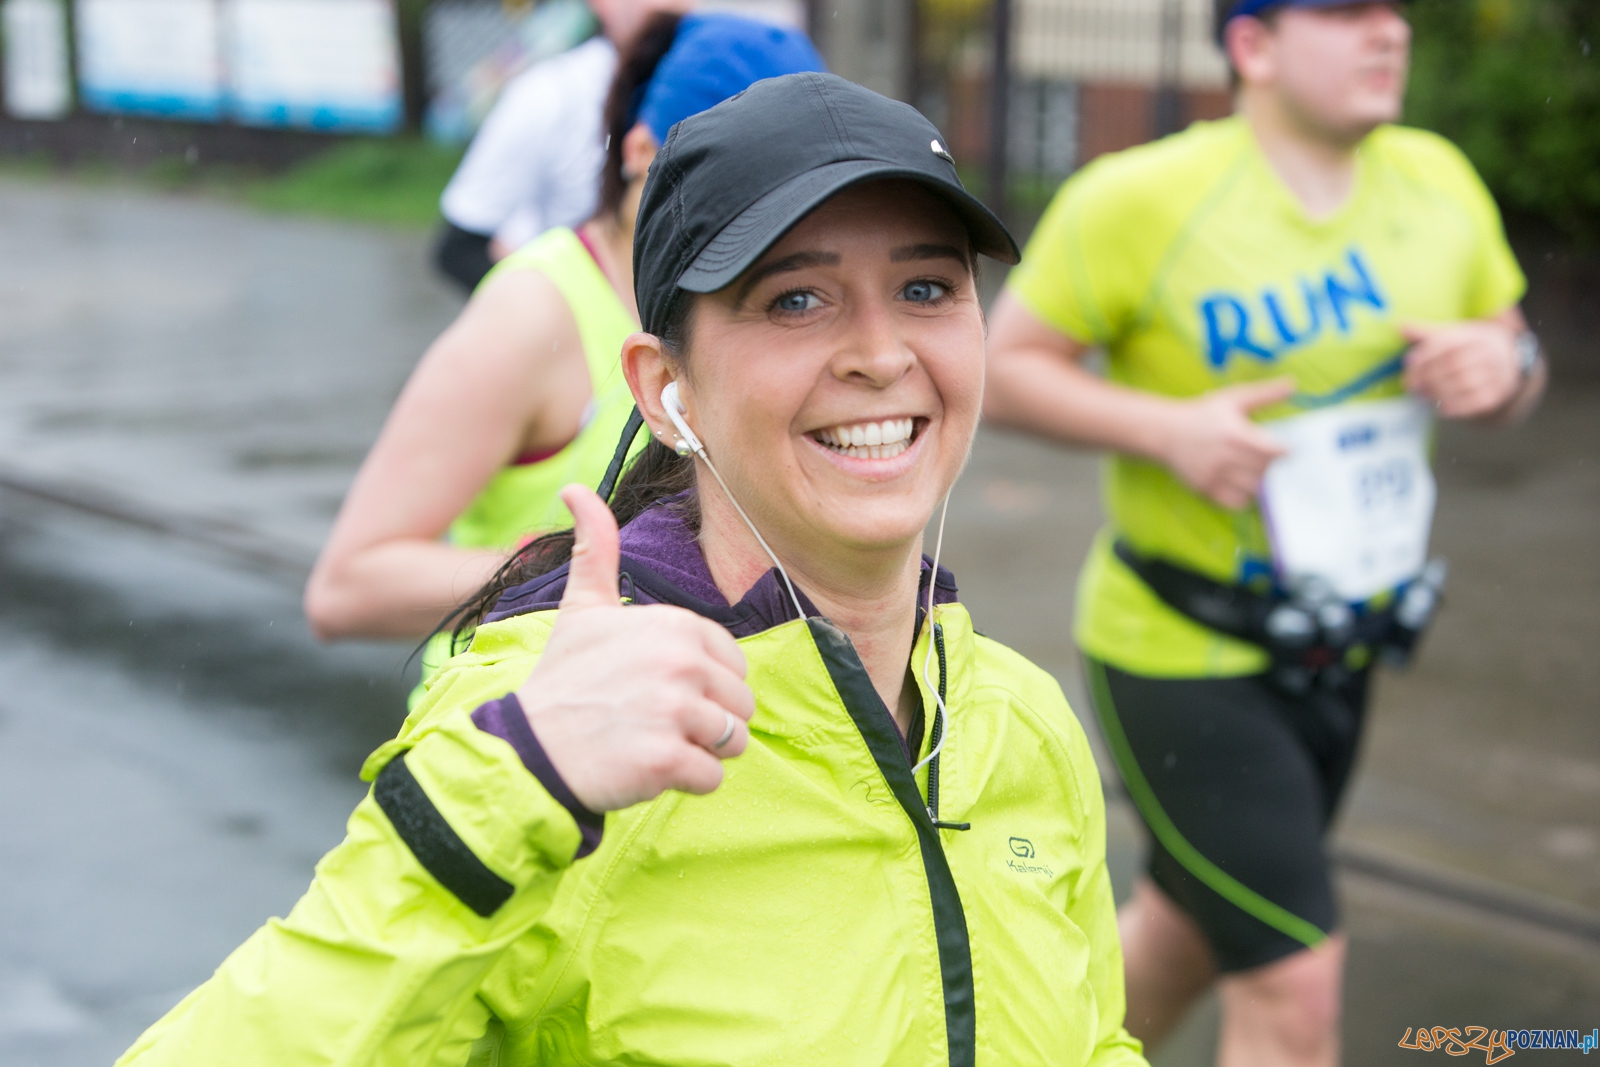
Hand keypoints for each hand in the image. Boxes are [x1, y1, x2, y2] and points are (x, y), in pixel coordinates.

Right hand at [515, 485, 754, 811]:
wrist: (530, 749)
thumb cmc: (564, 680)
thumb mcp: (582, 608)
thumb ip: (595, 550)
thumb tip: (575, 489)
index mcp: (675, 625)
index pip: (735, 664)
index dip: (704, 684)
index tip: (657, 688)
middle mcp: (681, 663)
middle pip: (741, 705)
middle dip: (707, 721)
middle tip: (653, 721)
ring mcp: (676, 712)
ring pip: (733, 741)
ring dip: (699, 751)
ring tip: (651, 741)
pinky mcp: (668, 760)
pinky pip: (713, 778)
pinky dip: (685, 782)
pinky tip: (646, 767)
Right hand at [1160, 378, 1294, 508]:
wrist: (1166, 432)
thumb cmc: (1202, 414)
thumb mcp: (1233, 398)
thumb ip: (1265, 394)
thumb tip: (1292, 384)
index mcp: (1235, 434)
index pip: (1273, 452)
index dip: (1283, 452)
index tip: (1283, 449)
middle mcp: (1226, 457)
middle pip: (1264, 471)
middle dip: (1269, 464)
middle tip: (1264, 457)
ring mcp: (1215, 476)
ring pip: (1253, 489)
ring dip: (1257, 481)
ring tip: (1251, 469)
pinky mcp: (1206, 489)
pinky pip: (1236, 502)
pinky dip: (1244, 496)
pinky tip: (1239, 483)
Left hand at [1401, 320, 1522, 418]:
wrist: (1510, 362)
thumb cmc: (1470, 348)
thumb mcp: (1453, 335)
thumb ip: (1426, 333)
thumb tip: (1399, 325)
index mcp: (1474, 336)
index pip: (1447, 342)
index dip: (1425, 354)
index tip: (1408, 363)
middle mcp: (1487, 352)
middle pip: (1454, 363)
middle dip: (1428, 376)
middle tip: (1412, 386)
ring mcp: (1496, 373)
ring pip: (1464, 382)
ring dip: (1439, 391)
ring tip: (1424, 396)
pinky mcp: (1497, 394)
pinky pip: (1476, 402)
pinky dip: (1456, 406)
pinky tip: (1442, 408)